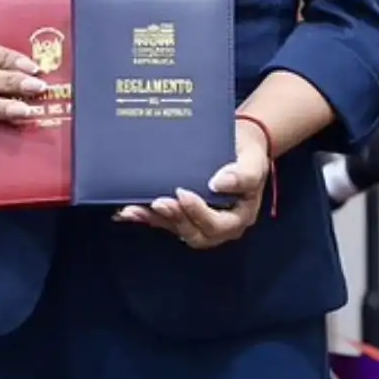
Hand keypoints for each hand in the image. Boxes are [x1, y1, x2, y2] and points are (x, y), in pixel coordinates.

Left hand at [114, 119, 271, 248]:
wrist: (239, 146)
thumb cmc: (248, 154)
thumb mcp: (253, 162)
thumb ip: (242, 175)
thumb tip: (218, 183)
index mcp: (238, 217)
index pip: (217, 224)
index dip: (198, 213)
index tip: (182, 193)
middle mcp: (217, 225)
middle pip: (194, 232)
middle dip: (173, 219)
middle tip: (157, 203)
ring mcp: (197, 220)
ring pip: (174, 228)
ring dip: (153, 219)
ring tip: (132, 210)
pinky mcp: (181, 212)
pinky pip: (163, 219)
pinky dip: (145, 215)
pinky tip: (125, 210)